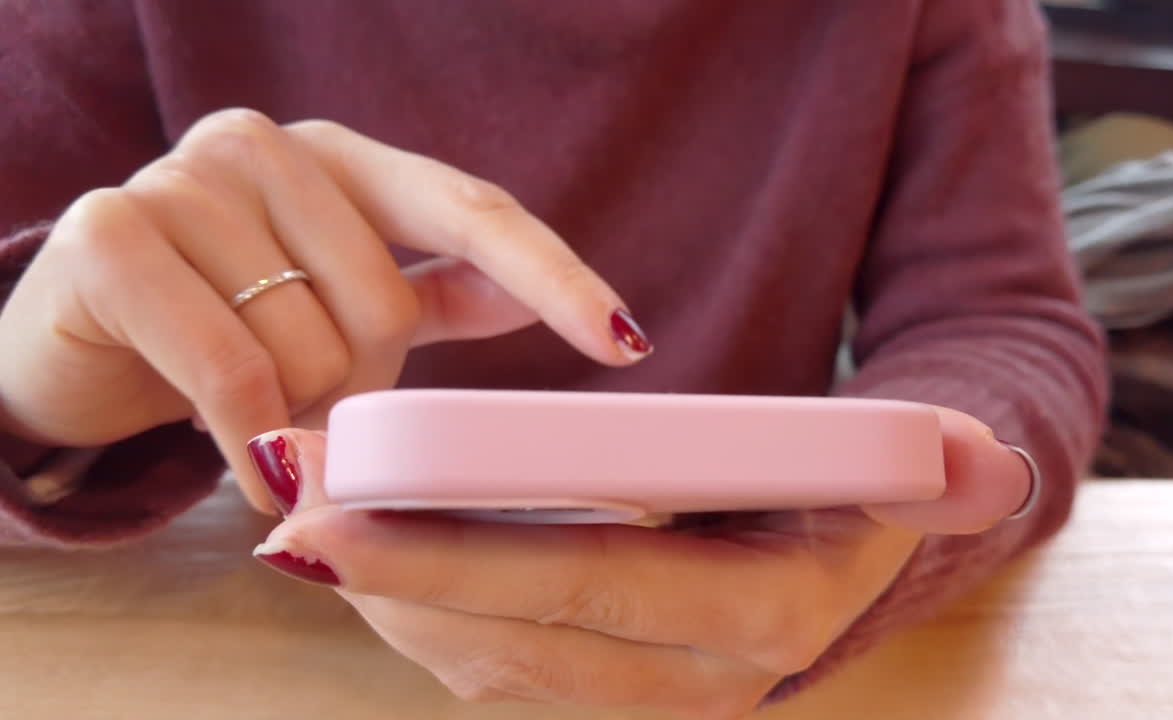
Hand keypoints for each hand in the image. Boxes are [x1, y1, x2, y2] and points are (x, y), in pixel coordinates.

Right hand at [0, 109, 647, 511]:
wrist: (79, 343)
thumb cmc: (226, 325)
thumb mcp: (338, 308)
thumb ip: (434, 294)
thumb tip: (526, 296)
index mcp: (342, 161)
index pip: (473, 211)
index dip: (555, 276)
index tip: (626, 340)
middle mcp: (267, 147)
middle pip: (387, 303)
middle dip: (354, 385)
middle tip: (304, 400)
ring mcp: (184, 179)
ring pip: (309, 342)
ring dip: (293, 409)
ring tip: (249, 404)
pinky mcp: (112, 234)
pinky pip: (232, 371)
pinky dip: (247, 439)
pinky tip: (244, 459)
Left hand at [249, 407, 1031, 717]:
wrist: (864, 543)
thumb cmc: (865, 483)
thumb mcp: (900, 470)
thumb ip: (934, 464)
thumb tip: (980, 458)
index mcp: (762, 620)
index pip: (590, 589)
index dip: (461, 558)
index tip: (338, 519)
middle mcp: (699, 682)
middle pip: (511, 634)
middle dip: (385, 576)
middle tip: (278, 504)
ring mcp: (647, 694)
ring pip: (487, 659)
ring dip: (386, 595)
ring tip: (300, 516)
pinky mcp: (612, 682)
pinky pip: (494, 662)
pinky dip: (420, 611)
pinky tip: (362, 556)